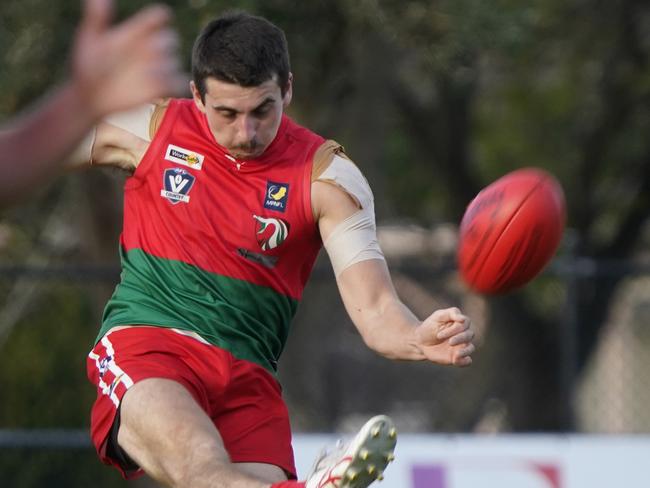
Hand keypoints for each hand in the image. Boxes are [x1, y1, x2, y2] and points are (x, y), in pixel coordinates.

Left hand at [71, 0, 185, 118]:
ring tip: (145, 72)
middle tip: (148, 51)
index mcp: (137, 33)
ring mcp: (157, 69)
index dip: (159, 17)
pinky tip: (157, 86)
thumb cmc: (89, 66)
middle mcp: (150, 49)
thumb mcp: (90, 40)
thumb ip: (96, 18)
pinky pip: (178, 82)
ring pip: (173, 61)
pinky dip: (173, 82)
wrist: (91, 96)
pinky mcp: (163, 88)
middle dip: (164, 43)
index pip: (156, 18)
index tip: (158, 18)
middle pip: (170, 39)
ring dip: (164, 65)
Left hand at [414, 307, 474, 366]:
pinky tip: (456, 360)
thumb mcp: (438, 316)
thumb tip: (464, 319)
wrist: (420, 342)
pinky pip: (467, 361)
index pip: (465, 323)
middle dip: (459, 338)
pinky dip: (465, 361)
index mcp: (460, 322)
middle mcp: (463, 334)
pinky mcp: (458, 357)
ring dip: (465, 351)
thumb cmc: (430, 326)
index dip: (455, 329)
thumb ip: (451, 314)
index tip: (439, 334)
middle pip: (469, 335)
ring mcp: (461, 346)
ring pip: (471, 348)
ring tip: (457, 354)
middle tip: (449, 342)